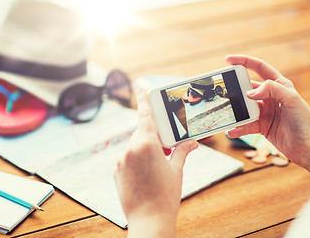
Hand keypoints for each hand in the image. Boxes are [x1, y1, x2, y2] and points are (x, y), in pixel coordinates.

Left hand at [114, 90, 197, 237]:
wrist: (148, 220)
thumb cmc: (165, 195)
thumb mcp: (176, 170)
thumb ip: (182, 152)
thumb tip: (192, 143)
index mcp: (145, 144)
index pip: (145, 116)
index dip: (144, 100)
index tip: (141, 88)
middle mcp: (130, 149)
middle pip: (142, 132)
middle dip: (154, 136)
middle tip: (166, 146)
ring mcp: (121, 160)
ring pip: (135, 145)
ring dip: (146, 149)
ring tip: (158, 165)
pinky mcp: (117, 171)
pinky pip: (128, 157)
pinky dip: (137, 159)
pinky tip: (147, 174)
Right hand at [226, 55, 309, 178]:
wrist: (308, 148)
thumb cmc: (305, 122)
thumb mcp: (292, 100)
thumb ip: (272, 90)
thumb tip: (249, 92)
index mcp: (279, 85)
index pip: (259, 68)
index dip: (244, 62)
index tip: (228, 60)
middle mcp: (271, 97)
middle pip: (247, 88)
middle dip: (235, 89)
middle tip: (223, 91)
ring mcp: (265, 112)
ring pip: (244, 108)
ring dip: (235, 111)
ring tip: (226, 113)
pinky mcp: (261, 126)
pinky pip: (245, 125)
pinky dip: (238, 128)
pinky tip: (232, 130)